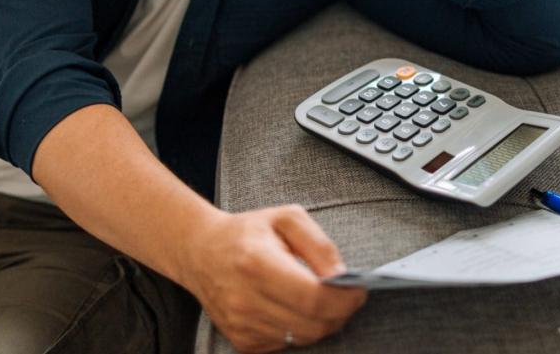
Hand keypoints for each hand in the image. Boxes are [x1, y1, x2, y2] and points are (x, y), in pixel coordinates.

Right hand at [178, 205, 367, 352]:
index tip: (358, 289)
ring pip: (303, 338)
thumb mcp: (287, 218)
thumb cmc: (248, 232)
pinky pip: (287, 344)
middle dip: (339, 312)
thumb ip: (320, 245)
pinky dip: (299, 329)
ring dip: (320, 322)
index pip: (314, 298)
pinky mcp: (242, 341)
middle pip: (313, 324)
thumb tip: (342, 276)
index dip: (345, 298)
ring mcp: (241, 324)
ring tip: (318, 298)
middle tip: (345, 294)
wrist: (201, 252)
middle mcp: (245, 299)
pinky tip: (292, 308)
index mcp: (257, 263)